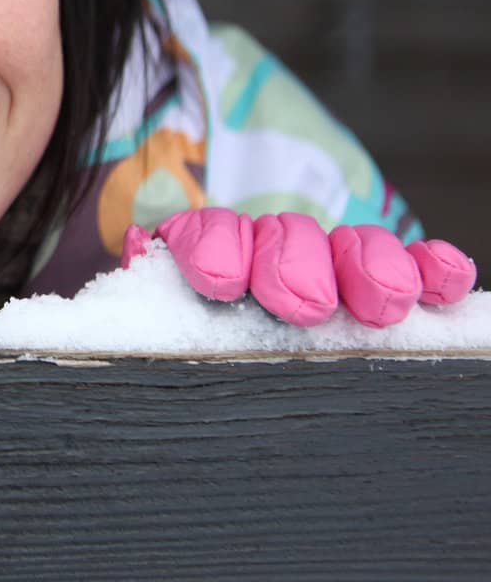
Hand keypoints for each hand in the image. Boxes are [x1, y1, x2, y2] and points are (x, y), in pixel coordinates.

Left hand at [123, 207, 475, 326]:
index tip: (221, 281)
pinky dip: (431, 267)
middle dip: (294, 266)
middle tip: (304, 305)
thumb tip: (139, 245)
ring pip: (352, 246)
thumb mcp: (155, 313)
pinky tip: (443, 281)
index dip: (214, 247)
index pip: (207, 233)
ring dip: (369, 266)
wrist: (237, 348)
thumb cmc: (188, 338)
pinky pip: (414, 264)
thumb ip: (146, 281)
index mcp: (207, 252)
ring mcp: (332, 261)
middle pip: (284, 237)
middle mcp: (271, 248)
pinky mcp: (384, 278)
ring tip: (382, 304)